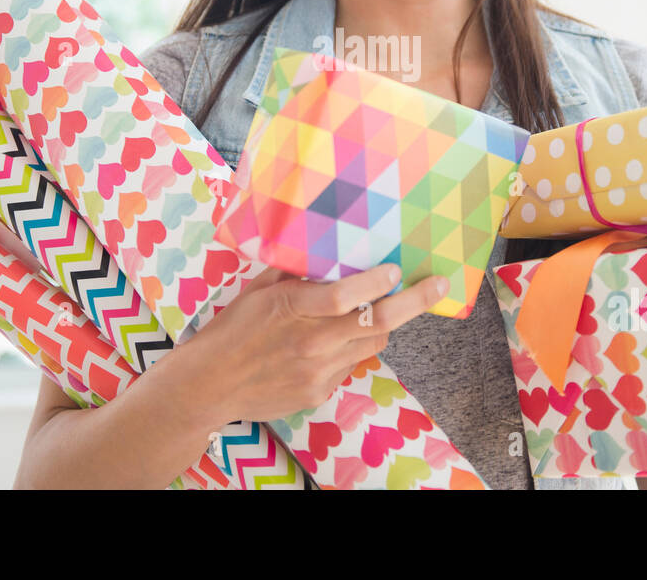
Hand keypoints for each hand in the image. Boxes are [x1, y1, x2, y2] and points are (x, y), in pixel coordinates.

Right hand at [183, 262, 446, 424]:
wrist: (208, 385)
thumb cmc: (231, 331)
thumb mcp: (257, 292)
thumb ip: (293, 275)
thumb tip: (324, 253)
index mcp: (291, 309)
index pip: (344, 296)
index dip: (376, 283)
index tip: (396, 269)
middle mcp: (310, 343)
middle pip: (376, 322)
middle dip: (413, 302)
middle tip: (437, 285)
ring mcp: (317, 372)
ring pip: (371, 345)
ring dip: (382, 325)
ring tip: (382, 309)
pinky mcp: (319, 392)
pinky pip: (350, 366)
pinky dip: (351, 350)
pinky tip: (332, 344)